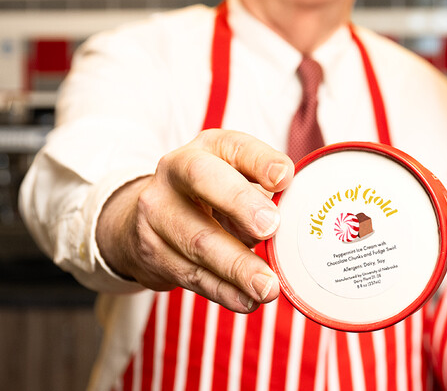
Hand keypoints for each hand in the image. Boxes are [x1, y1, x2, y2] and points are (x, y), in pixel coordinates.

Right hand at [97, 129, 293, 313]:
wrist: (148, 219)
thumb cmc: (212, 195)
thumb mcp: (237, 179)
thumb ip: (265, 191)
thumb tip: (298, 215)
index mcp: (208, 148)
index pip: (235, 146)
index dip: (260, 160)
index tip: (285, 178)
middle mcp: (175, 173)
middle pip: (204, 181)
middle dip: (240, 204)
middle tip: (270, 228)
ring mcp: (158, 213)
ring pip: (198, 239)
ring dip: (237, 267)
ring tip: (267, 286)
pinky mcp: (152, 253)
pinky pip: (192, 275)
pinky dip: (223, 291)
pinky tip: (246, 300)